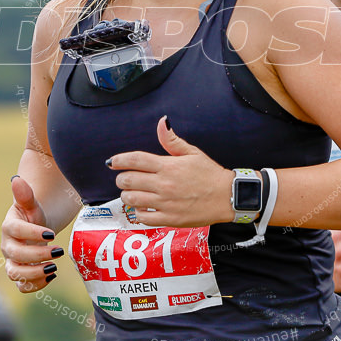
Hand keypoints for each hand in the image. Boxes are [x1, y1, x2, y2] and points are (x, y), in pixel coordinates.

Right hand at [0, 177, 63, 292]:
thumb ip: (25, 194)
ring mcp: (12, 262)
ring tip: (54, 267)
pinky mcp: (20, 274)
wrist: (33, 230)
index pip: (15, 231)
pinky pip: (22, 286)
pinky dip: (36, 285)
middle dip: (37, 255)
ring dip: (34, 273)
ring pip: (15, 274)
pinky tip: (52, 275)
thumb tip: (16, 179)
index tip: (52, 234)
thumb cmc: (32, 216)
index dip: (32, 233)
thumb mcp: (31, 204)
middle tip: (59, 251)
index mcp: (9, 227)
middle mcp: (7, 246)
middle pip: (16, 255)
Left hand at [108, 116, 234, 227]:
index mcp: (168, 165)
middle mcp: (164, 184)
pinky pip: (143, 217)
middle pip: (128, 180)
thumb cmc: (210, 174)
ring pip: (132, 199)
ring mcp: (165, 202)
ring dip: (127, 196)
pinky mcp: (169, 219)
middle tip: (124, 179)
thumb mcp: (193, 153)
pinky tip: (142, 208)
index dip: (119, 160)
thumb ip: (172, 140)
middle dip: (122, 179)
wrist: (228, 196)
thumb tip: (162, 122)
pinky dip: (138, 213)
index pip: (135, 160)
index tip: (112, 162)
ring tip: (132, 194)